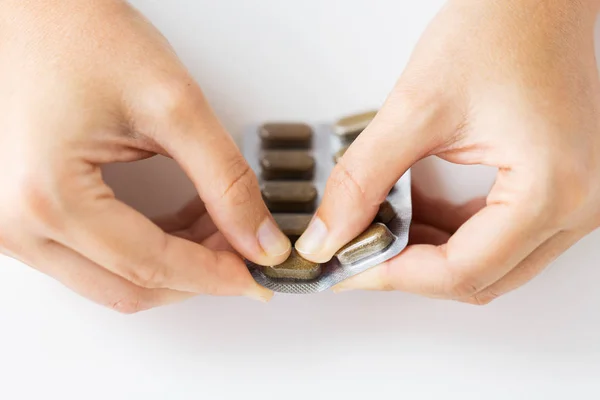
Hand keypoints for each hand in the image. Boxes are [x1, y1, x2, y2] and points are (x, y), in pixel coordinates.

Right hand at [0, 0, 290, 311]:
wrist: (38, 12)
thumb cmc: (83, 36)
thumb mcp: (173, 106)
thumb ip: (226, 180)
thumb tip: (259, 240)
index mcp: (48, 196)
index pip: (151, 265)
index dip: (216, 275)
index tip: (258, 271)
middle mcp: (17, 224)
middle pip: (131, 286)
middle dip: (199, 274)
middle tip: (246, 248)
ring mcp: (14, 226)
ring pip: (114, 278)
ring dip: (175, 263)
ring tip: (220, 227)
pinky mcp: (25, 217)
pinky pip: (96, 259)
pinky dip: (147, 249)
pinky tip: (184, 223)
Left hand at [295, 0, 599, 303]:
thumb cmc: (502, 26)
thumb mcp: (417, 107)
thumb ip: (363, 178)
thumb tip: (327, 235)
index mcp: (552, 189)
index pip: (462, 271)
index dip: (394, 276)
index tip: (346, 265)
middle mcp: (577, 206)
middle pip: (478, 279)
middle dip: (408, 269)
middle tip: (356, 250)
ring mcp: (572, 201)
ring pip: (486, 263)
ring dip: (426, 252)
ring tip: (379, 224)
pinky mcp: (556, 189)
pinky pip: (496, 236)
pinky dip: (449, 231)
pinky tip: (413, 208)